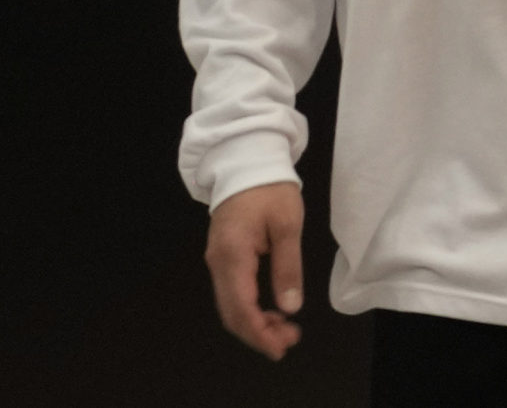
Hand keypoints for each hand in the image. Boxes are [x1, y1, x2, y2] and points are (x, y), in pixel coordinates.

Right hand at [205, 181, 307, 358]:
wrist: (246, 159)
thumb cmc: (269, 188)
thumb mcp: (287, 225)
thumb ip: (288, 268)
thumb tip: (289, 308)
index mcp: (233, 256)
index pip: (241, 309)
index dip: (260, 334)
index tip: (281, 348)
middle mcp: (218, 263)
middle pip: (231, 314)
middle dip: (258, 334)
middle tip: (289, 341)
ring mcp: (216, 260)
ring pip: (230, 305)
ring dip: (254, 323)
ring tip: (284, 328)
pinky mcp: (222, 256)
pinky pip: (231, 292)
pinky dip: (249, 308)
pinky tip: (269, 310)